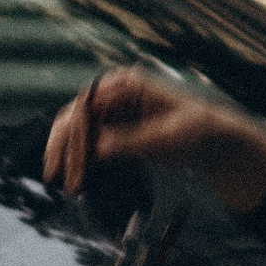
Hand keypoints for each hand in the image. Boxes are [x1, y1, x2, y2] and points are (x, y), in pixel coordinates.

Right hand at [42, 67, 265, 216]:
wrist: (210, 140)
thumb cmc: (195, 131)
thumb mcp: (165, 138)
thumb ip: (130, 141)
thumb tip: (97, 148)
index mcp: (127, 83)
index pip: (87, 107)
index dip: (75, 138)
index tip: (76, 168)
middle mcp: (114, 91)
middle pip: (74, 115)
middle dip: (63, 147)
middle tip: (55, 176)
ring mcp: (112, 108)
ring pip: (75, 129)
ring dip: (66, 154)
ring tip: (61, 181)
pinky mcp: (113, 126)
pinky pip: (87, 141)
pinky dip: (78, 158)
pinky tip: (73, 177)